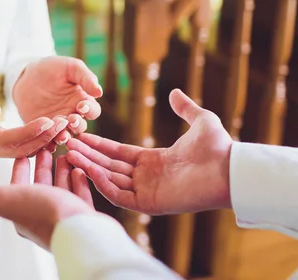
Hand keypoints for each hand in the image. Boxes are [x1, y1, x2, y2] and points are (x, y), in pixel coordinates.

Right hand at [0, 86, 66, 157]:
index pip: (6, 139)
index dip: (28, 132)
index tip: (48, 120)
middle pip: (19, 148)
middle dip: (43, 136)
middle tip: (64, 122)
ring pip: (24, 150)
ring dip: (45, 139)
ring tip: (64, 123)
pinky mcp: (0, 145)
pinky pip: (23, 146)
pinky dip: (40, 139)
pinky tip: (55, 129)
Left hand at [0, 150, 95, 249]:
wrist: (80, 232)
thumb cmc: (41, 212)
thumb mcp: (2, 195)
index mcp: (20, 209)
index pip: (17, 181)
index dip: (20, 162)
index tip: (25, 145)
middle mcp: (40, 213)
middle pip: (40, 182)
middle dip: (42, 162)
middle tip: (47, 142)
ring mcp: (62, 215)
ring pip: (61, 187)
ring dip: (61, 168)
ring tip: (64, 149)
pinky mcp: (83, 215)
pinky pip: (79, 195)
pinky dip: (78, 180)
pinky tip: (78, 166)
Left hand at [13, 57, 102, 144]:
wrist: (27, 75)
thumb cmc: (53, 68)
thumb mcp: (70, 67)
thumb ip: (85, 78)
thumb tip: (99, 92)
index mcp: (83, 101)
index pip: (93, 111)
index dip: (90, 110)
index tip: (81, 106)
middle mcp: (72, 115)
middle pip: (81, 127)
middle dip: (77, 125)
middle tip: (71, 120)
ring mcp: (57, 124)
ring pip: (65, 135)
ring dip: (64, 136)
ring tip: (60, 135)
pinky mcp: (42, 129)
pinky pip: (47, 140)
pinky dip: (47, 143)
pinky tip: (46, 142)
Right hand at [66, 89, 232, 214]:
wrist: (230, 168)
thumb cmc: (218, 147)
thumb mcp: (200, 121)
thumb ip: (185, 108)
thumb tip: (176, 93)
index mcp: (154, 161)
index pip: (118, 153)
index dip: (100, 144)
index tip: (81, 134)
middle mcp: (147, 177)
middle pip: (109, 165)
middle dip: (88, 155)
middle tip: (67, 143)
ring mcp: (147, 191)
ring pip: (110, 179)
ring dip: (89, 167)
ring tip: (71, 153)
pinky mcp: (149, 204)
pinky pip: (120, 195)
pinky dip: (102, 183)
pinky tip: (88, 168)